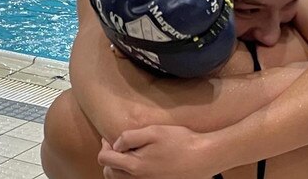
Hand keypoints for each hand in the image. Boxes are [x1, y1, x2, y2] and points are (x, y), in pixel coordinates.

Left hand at [98, 125, 218, 178]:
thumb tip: (115, 143)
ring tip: (127, 154)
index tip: (110, 139)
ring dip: (118, 168)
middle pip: (109, 173)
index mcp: (134, 166)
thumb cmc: (180, 142)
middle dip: (110, 158)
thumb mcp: (154, 131)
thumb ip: (129, 136)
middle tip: (117, 145)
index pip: (105, 159)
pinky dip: (129, 175)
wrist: (202, 157)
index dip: (105, 146)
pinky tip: (138, 163)